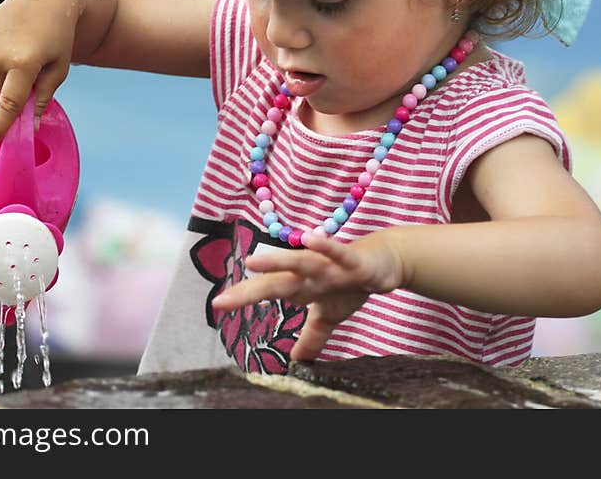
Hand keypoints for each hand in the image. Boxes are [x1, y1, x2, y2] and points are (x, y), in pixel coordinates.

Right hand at [0, 0, 79, 141]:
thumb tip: (31, 127)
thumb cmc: (57, 39)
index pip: (8, 103)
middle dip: (0, 105)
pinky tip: (4, 61)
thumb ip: (43, 98)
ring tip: (14, 76)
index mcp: (24, 64)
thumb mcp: (59, 69)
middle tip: (17, 99)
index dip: (0, 124)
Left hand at [211, 230, 402, 361]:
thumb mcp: (329, 316)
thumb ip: (312, 337)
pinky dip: (327, 246)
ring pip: (302, 262)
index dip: (243, 298)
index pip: (267, 292)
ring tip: (253, 262)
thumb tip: (297, 362)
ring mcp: (329, 265)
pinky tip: (311, 239)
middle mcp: (309, 273)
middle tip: (222, 300)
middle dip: (250, 290)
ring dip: (279, 261)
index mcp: (300, 286)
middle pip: (277, 281)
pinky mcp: (352, 260)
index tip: (216, 305)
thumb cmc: (350, 283)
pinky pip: (339, 253)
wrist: (383, 260)